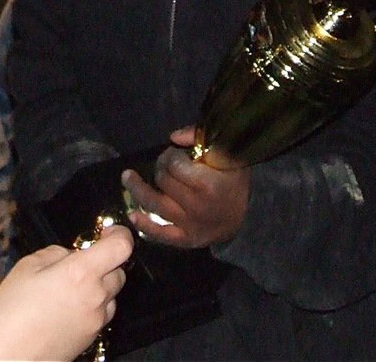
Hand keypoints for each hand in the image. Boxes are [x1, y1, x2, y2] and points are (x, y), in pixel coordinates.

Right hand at [0, 223, 131, 361]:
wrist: (8, 357)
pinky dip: (92, 306)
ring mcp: (96, 320)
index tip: (108, 232)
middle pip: (119, 272)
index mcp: (81, 273)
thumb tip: (71, 256)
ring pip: (111, 295)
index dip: (120, 234)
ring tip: (68, 289)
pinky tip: (66, 308)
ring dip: (99, 287)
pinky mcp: (92, 338)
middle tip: (78, 263)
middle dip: (105, 263)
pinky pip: (101, 314)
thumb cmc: (12, 310)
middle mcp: (96, 297)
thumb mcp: (27, 266)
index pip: (121, 247)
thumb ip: (56, 254)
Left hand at [123, 127, 248, 249]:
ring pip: (154, 204)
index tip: (175, 154)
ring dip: (137, 189)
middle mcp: (196, 206)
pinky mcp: (186, 240)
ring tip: (127, 177)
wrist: (248, 219)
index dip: (171, 155)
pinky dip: (144, 225)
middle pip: (163, 181)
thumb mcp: (224, 154)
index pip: (174, 165)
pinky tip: (132, 215)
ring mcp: (189, 225)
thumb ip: (199, 138)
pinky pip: (160, 234)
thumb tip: (173, 136)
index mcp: (207, 184)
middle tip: (164, 164)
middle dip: (160, 167)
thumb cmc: (232, 181)